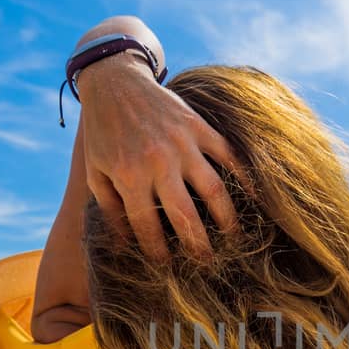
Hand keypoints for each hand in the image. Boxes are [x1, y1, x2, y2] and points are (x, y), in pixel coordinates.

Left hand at [75, 54, 244, 260]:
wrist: (115, 83)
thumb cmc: (102, 134)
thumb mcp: (95, 173)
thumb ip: (110, 210)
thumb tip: (124, 246)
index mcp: (129, 176)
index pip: (147, 226)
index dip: (158, 252)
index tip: (167, 266)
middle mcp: (158, 162)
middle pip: (185, 216)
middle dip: (198, 246)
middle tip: (207, 263)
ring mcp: (181, 143)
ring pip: (213, 189)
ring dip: (226, 218)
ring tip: (233, 237)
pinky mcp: (197, 126)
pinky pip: (227, 155)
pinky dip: (242, 176)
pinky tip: (252, 196)